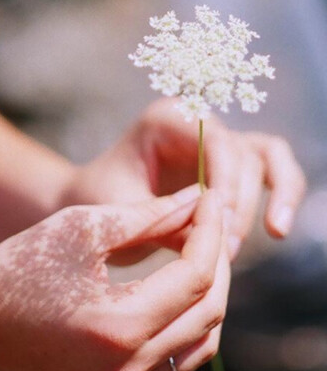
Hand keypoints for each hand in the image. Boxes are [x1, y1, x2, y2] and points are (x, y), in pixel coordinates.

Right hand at [0, 188, 229, 370]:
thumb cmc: (22, 264)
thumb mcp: (85, 227)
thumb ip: (149, 216)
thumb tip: (197, 199)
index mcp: (119, 327)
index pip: (196, 278)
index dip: (212, 232)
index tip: (211, 197)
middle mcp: (128, 369)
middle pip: (209, 313)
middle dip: (218, 260)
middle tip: (210, 220)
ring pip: (201, 342)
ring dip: (210, 293)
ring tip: (201, 249)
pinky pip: (178, 359)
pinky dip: (190, 320)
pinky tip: (181, 285)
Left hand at [66, 98, 305, 258]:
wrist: (89, 204)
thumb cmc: (98, 200)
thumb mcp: (120, 210)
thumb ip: (163, 221)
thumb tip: (210, 241)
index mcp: (167, 120)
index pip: (213, 140)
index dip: (226, 181)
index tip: (221, 223)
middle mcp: (198, 124)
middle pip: (242, 152)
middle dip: (240, 203)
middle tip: (226, 249)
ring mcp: (217, 144)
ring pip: (265, 158)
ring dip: (271, 197)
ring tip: (271, 234)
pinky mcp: (230, 168)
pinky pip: (270, 172)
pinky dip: (281, 196)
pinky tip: (277, 230)